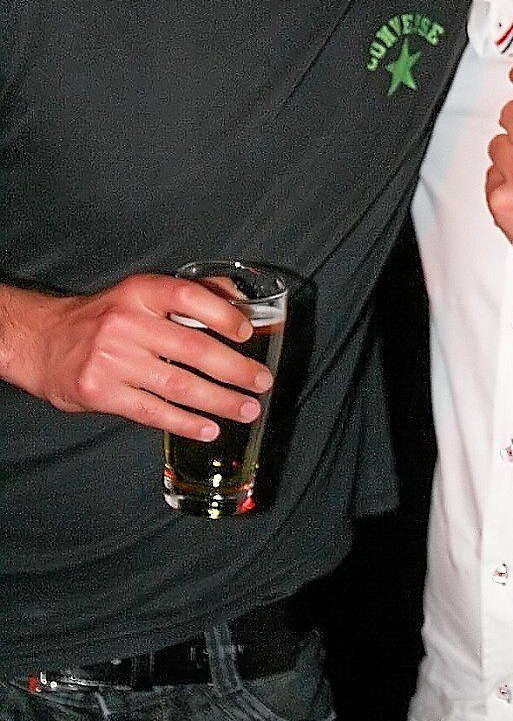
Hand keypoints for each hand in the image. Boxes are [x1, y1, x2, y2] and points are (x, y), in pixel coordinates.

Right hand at [28, 275, 272, 439]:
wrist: (43, 342)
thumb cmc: (103, 318)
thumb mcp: (140, 294)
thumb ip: (190, 294)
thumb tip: (242, 299)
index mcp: (140, 292)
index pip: (187, 296)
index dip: (222, 314)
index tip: (247, 333)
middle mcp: (126, 323)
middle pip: (192, 348)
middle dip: (235, 369)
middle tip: (261, 382)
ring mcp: (111, 359)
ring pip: (178, 385)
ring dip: (219, 401)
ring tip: (246, 410)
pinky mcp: (101, 392)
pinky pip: (153, 412)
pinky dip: (186, 423)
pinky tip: (209, 428)